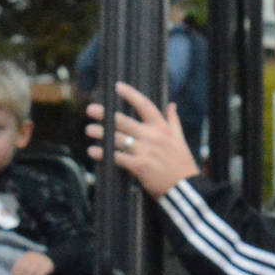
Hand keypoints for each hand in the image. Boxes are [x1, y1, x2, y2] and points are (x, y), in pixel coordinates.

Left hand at [11, 250, 55, 274]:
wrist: (52, 260)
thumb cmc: (37, 267)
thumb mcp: (29, 266)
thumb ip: (21, 272)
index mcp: (26, 256)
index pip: (17, 267)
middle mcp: (32, 257)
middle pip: (23, 270)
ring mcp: (40, 260)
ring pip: (30, 272)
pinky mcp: (47, 266)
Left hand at [85, 83, 199, 198]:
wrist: (185, 188)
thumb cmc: (182, 164)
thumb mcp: (180, 139)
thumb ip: (174, 121)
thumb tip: (171, 104)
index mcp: (162, 128)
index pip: (145, 105)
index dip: (131, 94)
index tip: (117, 86)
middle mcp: (152, 136)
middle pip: (124, 121)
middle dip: (105, 114)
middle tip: (90, 109)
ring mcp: (145, 151)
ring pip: (117, 138)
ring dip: (101, 133)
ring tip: (89, 130)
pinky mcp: (139, 166)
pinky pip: (117, 157)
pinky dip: (104, 154)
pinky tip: (94, 151)